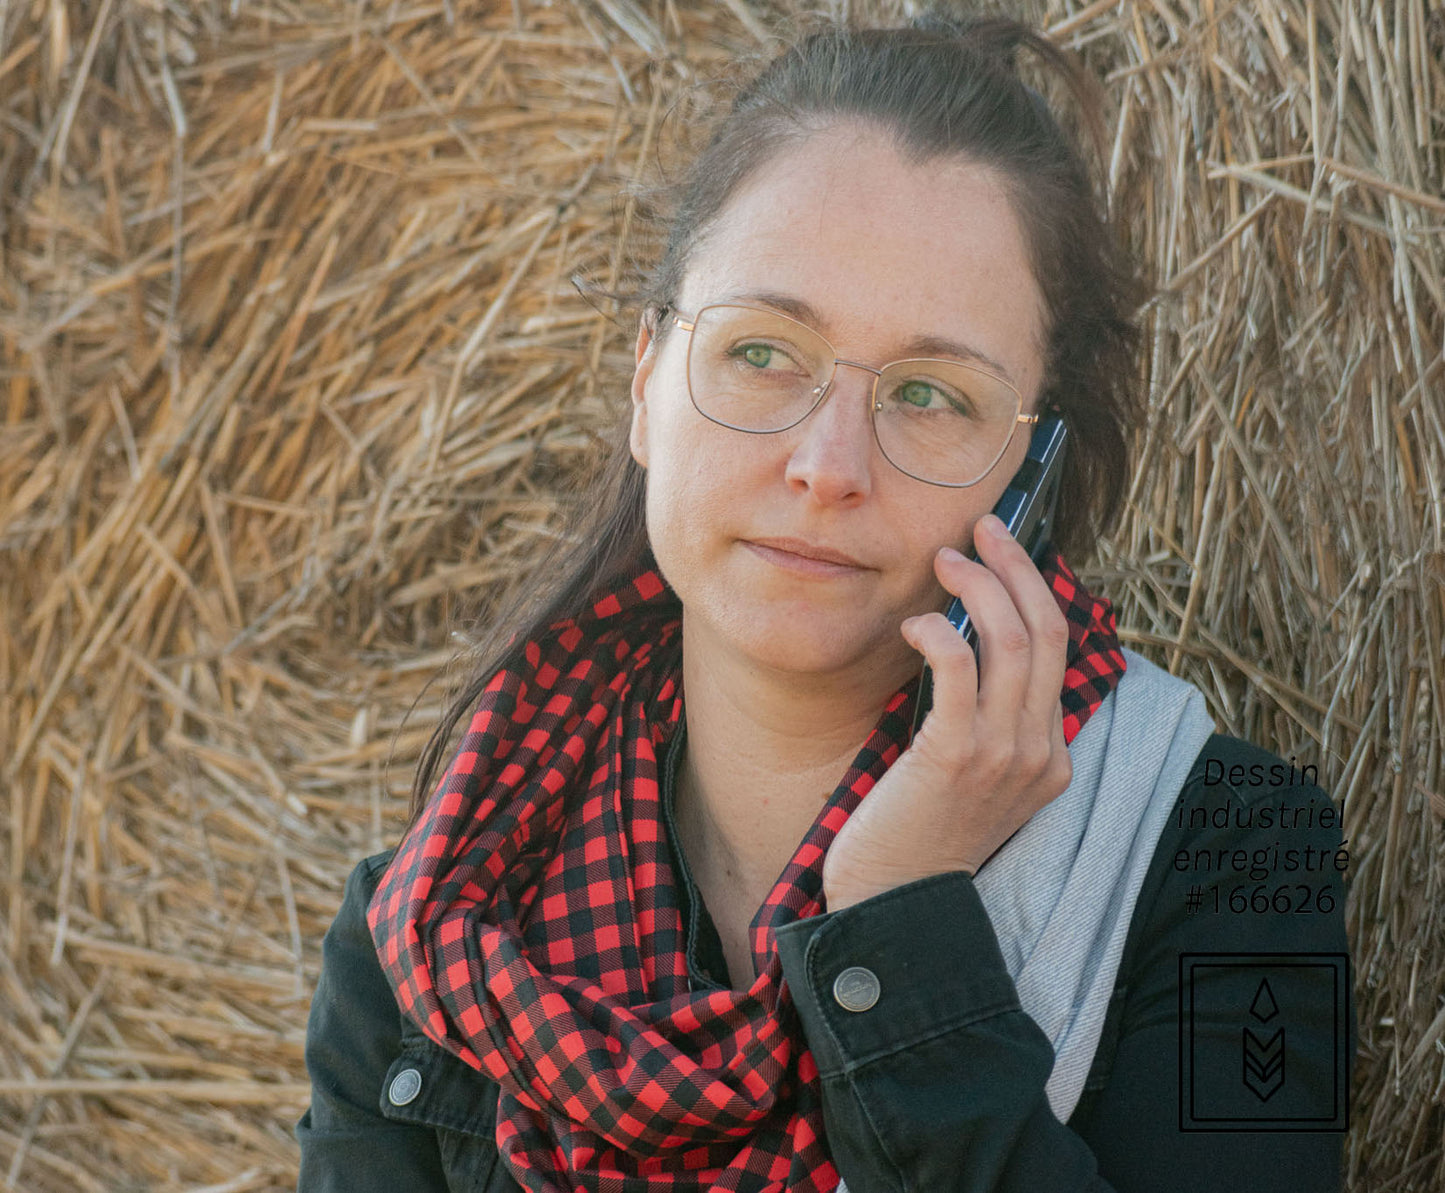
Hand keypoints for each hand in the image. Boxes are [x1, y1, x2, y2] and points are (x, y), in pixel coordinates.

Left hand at [821, 513, 1073, 910]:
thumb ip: (982, 721)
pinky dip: (940, 632)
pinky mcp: (955, 754)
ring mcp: (1003, 754)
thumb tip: (964, 645)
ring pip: (1013, 640)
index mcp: (1051, 755)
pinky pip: (958, 667)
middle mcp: (1039, 751)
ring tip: (947, 560)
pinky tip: (916, 623)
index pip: (1059, 651)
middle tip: (984, 528)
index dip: (1033, 591)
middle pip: (1047, 631)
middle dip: (1017, 567)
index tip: (1003, 553)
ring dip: (980, 586)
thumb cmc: (918, 835)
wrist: (896, 907)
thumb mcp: (969, 777)